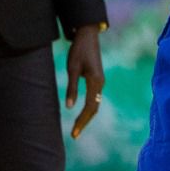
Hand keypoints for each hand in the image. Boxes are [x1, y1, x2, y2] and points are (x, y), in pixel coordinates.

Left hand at [65, 25, 104, 139]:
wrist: (88, 36)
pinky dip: (88, 108)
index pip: (89, 107)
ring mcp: (100, 82)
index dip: (81, 121)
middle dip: (84, 122)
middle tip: (74, 134)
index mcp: (96, 82)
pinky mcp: (97, 79)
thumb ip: (72, 88)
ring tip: (77, 127)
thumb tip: (69, 107)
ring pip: (95, 104)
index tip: (74, 133)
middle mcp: (100, 84)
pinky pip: (94, 98)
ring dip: (87, 116)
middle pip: (95, 109)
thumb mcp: (72, 68)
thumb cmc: (78, 50)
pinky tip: (81, 113)